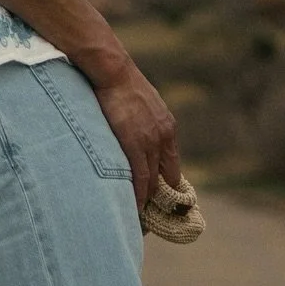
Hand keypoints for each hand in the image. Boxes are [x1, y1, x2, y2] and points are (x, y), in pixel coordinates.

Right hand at [92, 59, 181, 214]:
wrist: (112, 71)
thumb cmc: (120, 83)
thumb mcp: (141, 103)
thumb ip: (143, 122)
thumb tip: (133, 133)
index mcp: (167, 127)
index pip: (172, 164)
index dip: (166, 182)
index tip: (159, 197)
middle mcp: (164, 136)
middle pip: (166, 176)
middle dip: (160, 196)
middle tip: (151, 213)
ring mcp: (151, 141)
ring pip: (152, 181)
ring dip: (147, 199)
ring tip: (139, 215)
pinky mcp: (135, 144)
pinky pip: (140, 178)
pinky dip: (138, 195)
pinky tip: (134, 207)